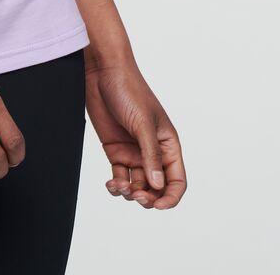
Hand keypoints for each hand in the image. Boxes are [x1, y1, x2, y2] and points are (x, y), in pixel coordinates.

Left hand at [84, 52, 186, 209]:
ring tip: (119, 186)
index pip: (177, 181)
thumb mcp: (143, 123)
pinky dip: (116, 185)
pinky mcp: (116, 150)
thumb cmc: (129, 90)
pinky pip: (120, 176)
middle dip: (148, 198)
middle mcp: (153, 152)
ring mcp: (134, 152)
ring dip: (130, 193)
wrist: (103, 73)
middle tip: (136, 195)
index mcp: (168, 145)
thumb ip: (150, 155)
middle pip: (157, 188)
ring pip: (137, 185)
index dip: (170, 197)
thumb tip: (157, 186)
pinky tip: (111, 184)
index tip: (158, 206)